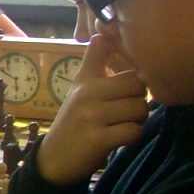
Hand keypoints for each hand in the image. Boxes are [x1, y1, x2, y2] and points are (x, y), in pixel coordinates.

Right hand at [36, 34, 147, 185]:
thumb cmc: (74, 121)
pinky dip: (133, 135)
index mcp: (83, 80)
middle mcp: (85, 93)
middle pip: (136, 84)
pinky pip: (133, 131)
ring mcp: (90, 115)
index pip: (107, 52)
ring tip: (124, 124)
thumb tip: (103, 33)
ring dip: (138, 119)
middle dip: (139, 98)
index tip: (130, 69)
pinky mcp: (97, 138)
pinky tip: (121, 137)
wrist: (54, 159)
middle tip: (128, 109)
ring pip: (139, 108)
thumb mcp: (79, 89)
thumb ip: (94, 63)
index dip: (130, 61)